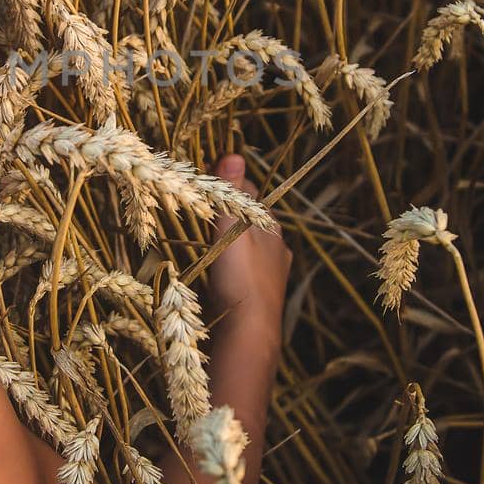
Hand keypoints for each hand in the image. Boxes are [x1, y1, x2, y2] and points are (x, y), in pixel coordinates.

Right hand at [204, 153, 290, 343]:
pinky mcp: (260, 298)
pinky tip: (221, 275)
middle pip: (252, 223)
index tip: (210, 182)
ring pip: (250, 250)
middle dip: (234, 216)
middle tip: (207, 212)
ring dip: (234, 244)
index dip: (231, 187)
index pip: (251, 196)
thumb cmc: (241, 276)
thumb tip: (234, 154)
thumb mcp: (232, 228)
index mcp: (272, 229)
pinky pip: (246, 274)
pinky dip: (234, 268)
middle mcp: (277, 249)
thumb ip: (230, 195)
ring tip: (210, 243)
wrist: (250, 330)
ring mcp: (271, 275)